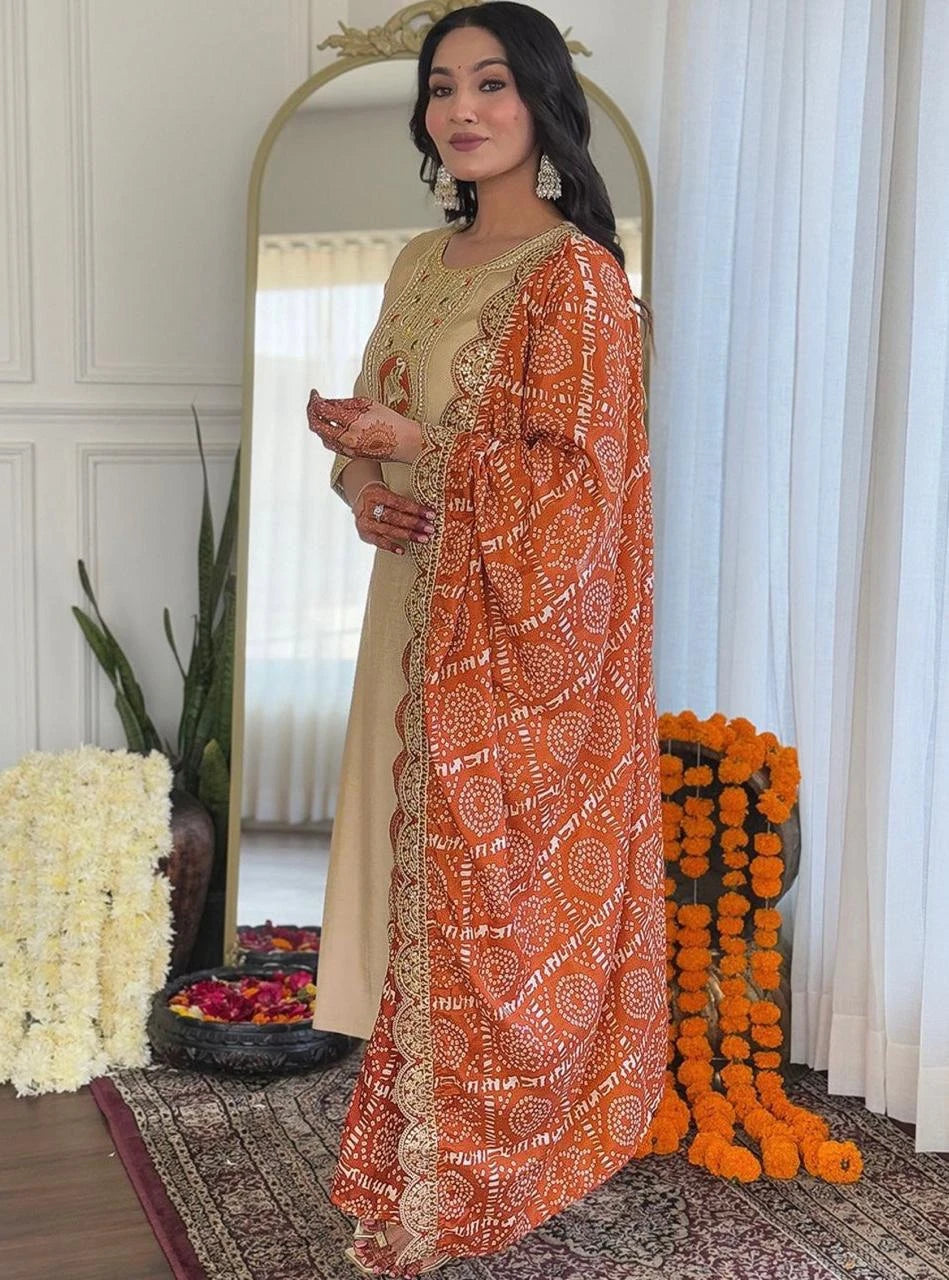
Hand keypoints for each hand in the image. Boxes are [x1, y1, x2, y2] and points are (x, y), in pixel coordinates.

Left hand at [307, 390, 424, 464]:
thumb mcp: (369, 404)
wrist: (405, 443)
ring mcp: (348, 448)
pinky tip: (330, 427)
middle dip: (311, 412)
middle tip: (313, 403)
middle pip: (317, 426)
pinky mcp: (351, 455)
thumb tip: (329, 402)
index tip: (315, 394)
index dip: (315, 400)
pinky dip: (326, 434)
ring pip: (323, 437)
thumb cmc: (392, 421)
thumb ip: (347, 403)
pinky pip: (332, 444)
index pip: (323, 410)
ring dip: (318, 424)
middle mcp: (346, 437)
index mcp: (352, 421)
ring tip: (320, 414)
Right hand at [351, 481, 435, 555]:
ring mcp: (365, 522)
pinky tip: (402, 551)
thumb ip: (403, 502)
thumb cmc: (382, 498)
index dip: (416, 509)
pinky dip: (391, 546)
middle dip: (414, 523)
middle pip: (394, 516)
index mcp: (376, 494)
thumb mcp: (387, 493)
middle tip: (430, 529)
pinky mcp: (365, 534)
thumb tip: (427, 512)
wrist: (360, 502)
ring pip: (389, 530)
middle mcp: (368, 508)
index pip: (399, 502)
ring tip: (423, 539)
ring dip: (408, 535)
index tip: (431, 514)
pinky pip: (379, 542)